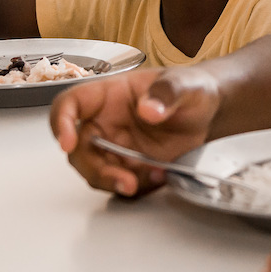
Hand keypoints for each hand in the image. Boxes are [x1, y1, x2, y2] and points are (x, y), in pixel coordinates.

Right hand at [49, 66, 221, 195]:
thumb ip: (167, 93)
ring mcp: (116, 148)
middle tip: (125, 180)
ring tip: (151, 178)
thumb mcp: (185, 84)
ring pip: (96, 172)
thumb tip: (148, 109)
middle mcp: (105, 123)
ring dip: (116, 183)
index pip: (70, 104)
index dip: (61, 122)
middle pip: (78, 149)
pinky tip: (161, 176)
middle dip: (96, 169)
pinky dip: (139, 187)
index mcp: (107, 95)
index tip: (67, 141)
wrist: (209, 112)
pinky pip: (122, 184)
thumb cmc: (190, 88)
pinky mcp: (131, 168)